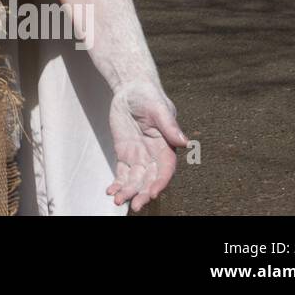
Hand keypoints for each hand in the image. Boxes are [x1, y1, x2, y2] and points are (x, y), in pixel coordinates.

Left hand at [106, 78, 187, 211]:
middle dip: (142, 193)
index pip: (165, 170)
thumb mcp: (158, 107)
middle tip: (134, 205)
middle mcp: (154, 155)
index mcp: (166, 146)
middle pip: (150, 179)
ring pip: (135, 180)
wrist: (131, 89)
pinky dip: (118, 183)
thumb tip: (184, 142)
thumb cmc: (148, 95)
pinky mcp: (125, 154)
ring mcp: (139, 156)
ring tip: (117, 201)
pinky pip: (122, 173)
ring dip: (128, 192)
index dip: (160, 183)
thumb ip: (169, 125)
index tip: (152, 193)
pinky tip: (110, 192)